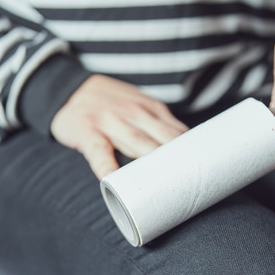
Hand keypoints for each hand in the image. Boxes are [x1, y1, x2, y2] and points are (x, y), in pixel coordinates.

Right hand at [51, 75, 188, 179]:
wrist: (67, 88)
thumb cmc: (108, 104)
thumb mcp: (136, 105)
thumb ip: (157, 125)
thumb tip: (185, 153)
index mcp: (150, 108)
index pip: (177, 131)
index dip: (193, 152)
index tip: (207, 170)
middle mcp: (134, 113)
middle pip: (163, 139)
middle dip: (180, 160)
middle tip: (195, 183)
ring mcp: (110, 121)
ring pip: (138, 144)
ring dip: (155, 163)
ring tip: (167, 186)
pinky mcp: (87, 131)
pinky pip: (99, 152)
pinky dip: (107, 166)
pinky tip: (112, 181)